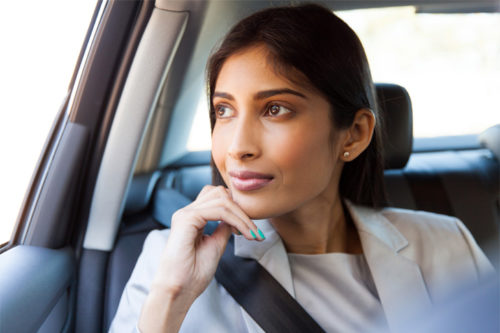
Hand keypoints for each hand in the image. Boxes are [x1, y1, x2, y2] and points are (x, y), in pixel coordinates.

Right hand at [139, 185, 262, 331]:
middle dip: (241, 209)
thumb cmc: (193, 274)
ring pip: (222, 199)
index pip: (217, 198)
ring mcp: (186, 214)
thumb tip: (234, 219)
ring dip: (242, 216)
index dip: (237, 209)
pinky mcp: (187, 219)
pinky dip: (236, 220)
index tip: (252, 231)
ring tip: (251, 234)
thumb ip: (223, 229)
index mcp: (192, 218)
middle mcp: (187, 212)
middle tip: (253, 231)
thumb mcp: (215, 245)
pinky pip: (219, 210)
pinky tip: (242, 233)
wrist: (179, 290)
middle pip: (220, 193)